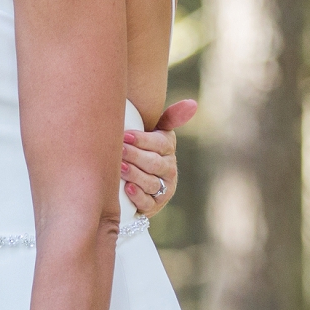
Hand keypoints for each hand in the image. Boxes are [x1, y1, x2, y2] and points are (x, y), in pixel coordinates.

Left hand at [122, 98, 194, 218]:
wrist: (139, 180)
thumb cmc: (144, 149)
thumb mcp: (156, 132)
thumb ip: (170, 117)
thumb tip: (192, 103)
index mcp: (168, 148)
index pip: (160, 144)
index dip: (143, 140)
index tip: (125, 135)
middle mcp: (169, 169)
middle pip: (154, 163)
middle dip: (135, 156)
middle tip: (118, 150)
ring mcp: (162, 188)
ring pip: (150, 182)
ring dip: (134, 175)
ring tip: (118, 168)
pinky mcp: (154, 205)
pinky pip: (148, 202)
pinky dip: (138, 196)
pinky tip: (127, 189)